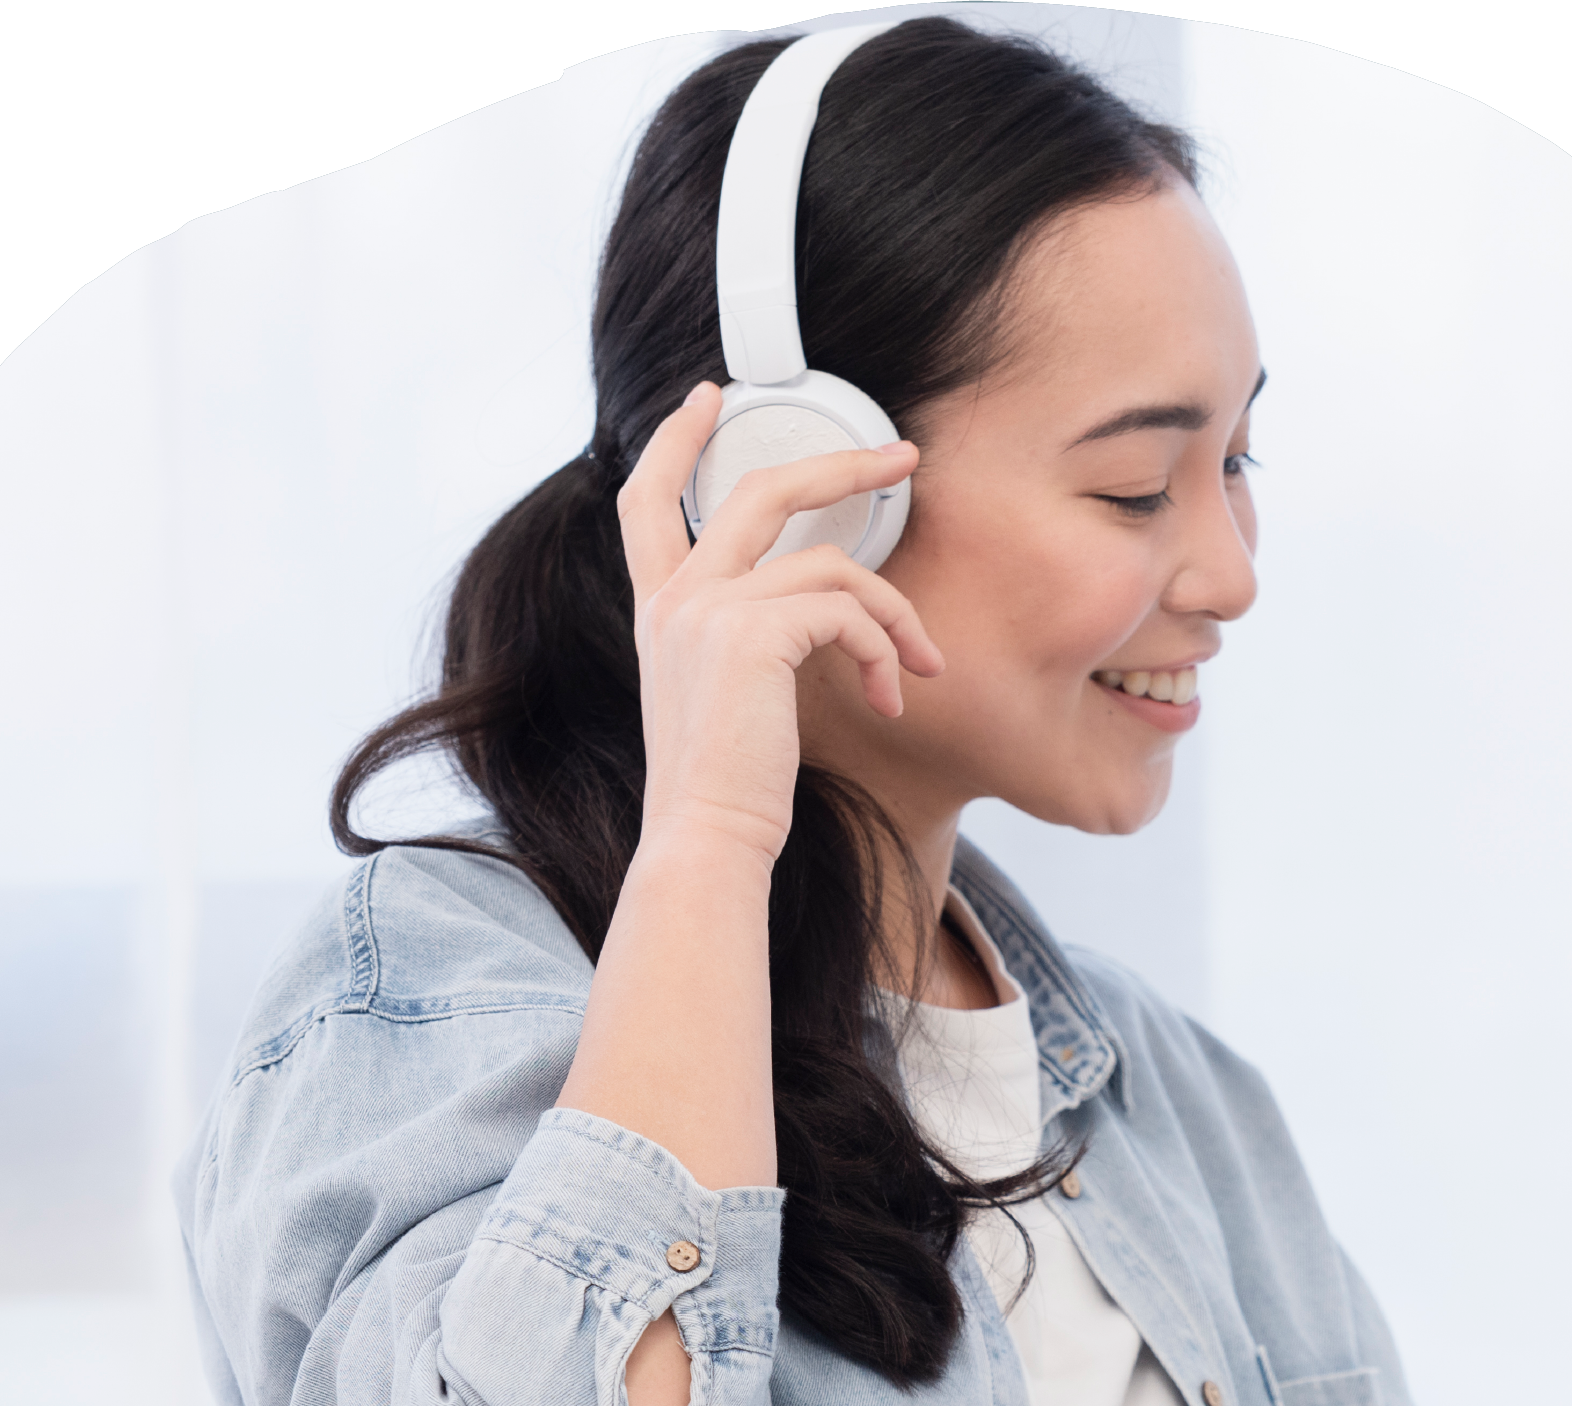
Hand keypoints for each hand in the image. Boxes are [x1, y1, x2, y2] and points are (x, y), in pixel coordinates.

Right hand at [610, 384, 941, 869]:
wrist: (707, 839)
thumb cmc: (730, 792)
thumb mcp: (730, 700)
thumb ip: (754, 643)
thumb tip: (829, 617)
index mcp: (661, 610)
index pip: (648, 499)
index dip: (678, 440)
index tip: (709, 399)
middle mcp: (676, 598)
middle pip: (762, 490)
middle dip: (841, 465)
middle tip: (903, 458)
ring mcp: (709, 609)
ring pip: (833, 566)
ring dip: (896, 615)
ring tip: (922, 667)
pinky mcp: (752, 633)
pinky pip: (848, 612)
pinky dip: (886, 650)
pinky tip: (892, 699)